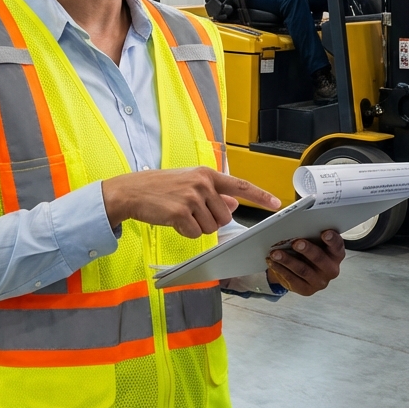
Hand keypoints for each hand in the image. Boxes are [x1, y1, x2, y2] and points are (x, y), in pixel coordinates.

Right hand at [102, 168, 280, 238]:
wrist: (132, 191)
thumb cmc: (160, 187)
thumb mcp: (189, 183)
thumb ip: (214, 193)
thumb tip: (234, 203)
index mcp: (206, 174)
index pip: (239, 185)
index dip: (260, 195)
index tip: (276, 203)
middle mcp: (202, 183)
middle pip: (224, 216)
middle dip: (210, 220)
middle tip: (190, 212)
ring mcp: (192, 197)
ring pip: (211, 227)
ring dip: (196, 227)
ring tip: (180, 214)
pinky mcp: (181, 212)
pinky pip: (196, 234)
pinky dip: (185, 232)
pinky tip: (173, 221)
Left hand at [266, 229, 345, 295]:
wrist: (298, 270)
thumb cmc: (307, 250)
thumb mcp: (311, 241)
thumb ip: (310, 235)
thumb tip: (295, 226)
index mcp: (335, 254)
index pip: (337, 246)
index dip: (332, 240)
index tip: (325, 233)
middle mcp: (331, 269)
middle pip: (320, 259)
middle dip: (308, 250)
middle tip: (296, 242)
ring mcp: (319, 282)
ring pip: (303, 270)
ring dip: (288, 260)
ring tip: (275, 253)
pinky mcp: (306, 290)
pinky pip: (293, 279)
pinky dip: (281, 269)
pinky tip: (272, 262)